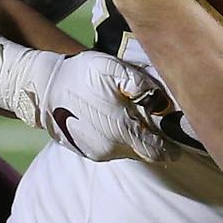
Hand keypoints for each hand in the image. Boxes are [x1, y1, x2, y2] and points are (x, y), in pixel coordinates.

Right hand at [0, 35, 174, 162]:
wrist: (42, 88)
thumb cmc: (80, 75)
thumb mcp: (114, 70)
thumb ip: (142, 85)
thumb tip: (162, 103)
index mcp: (121, 130)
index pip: (156, 150)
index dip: (170, 149)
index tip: (179, 147)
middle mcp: (110, 148)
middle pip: (142, 152)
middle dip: (152, 142)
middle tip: (157, 126)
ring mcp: (96, 152)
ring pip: (126, 152)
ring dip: (133, 140)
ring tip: (132, 120)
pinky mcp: (84, 152)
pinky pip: (110, 150)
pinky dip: (117, 140)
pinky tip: (112, 122)